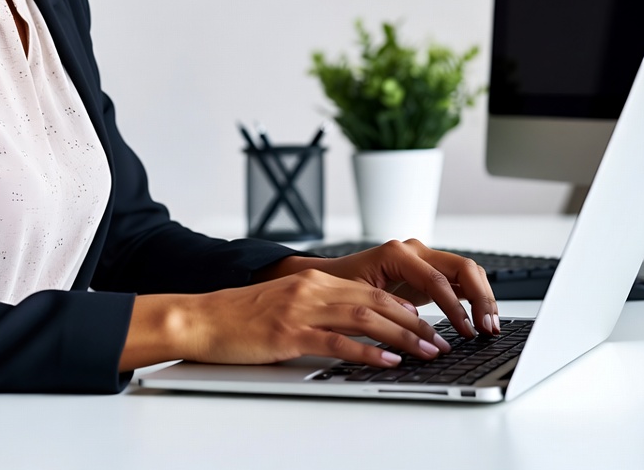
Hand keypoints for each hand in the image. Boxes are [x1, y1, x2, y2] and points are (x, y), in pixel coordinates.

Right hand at [118, 267, 457, 372]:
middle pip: (376, 302)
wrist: (203, 318)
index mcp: (314, 281)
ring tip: (427, 351)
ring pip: (364, 318)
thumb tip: (356, 328)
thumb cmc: (242, 317)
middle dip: (413, 322)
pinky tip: (387, 362)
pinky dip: (368, 352)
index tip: (428, 325)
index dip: (405, 309)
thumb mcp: (286, 304)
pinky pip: (337, 342)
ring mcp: (301, 310)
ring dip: (402, 336)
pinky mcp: (289, 333)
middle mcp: (312, 289)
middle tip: (440, 340)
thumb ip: (320, 308)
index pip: (371, 292)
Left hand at [302, 239, 499, 337]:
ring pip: (467, 271)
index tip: (467, 332)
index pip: (437, 279)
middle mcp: (415, 251)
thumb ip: (389, 311)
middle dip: (480, 297)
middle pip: (462, 267)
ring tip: (490, 326)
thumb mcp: (360, 299)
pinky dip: (474, 297)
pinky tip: (480, 319)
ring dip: (483, 297)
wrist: (330, 278)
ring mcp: (424, 259)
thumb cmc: (340, 287)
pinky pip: (460, 279)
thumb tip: (419, 332)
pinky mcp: (429, 272)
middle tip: (488, 328)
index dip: (456, 307)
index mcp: (397, 254)